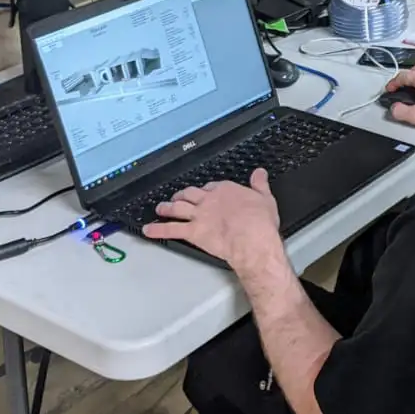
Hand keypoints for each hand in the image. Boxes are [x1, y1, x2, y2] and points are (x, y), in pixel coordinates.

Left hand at [145, 168, 283, 277]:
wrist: (252, 239)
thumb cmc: (260, 222)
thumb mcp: (265, 198)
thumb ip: (259, 184)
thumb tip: (260, 174)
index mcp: (225, 191)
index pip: (210, 187)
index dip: (205, 190)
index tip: (205, 192)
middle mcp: (208, 201)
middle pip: (189, 195)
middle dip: (181, 195)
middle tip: (176, 197)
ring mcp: (199, 216)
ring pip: (177, 208)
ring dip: (166, 208)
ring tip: (159, 209)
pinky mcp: (193, 232)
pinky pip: (171, 229)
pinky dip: (157, 230)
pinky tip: (148, 230)